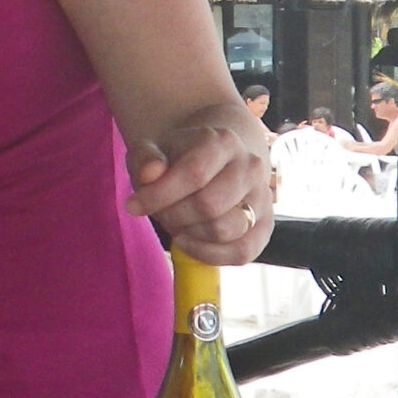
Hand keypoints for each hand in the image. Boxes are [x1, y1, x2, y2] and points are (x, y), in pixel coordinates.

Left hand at [126, 122, 272, 263]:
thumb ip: (145, 158)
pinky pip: (242, 252)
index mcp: (224, 142)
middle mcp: (251, 167)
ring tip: (177, 223)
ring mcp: (262, 198)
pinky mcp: (264, 226)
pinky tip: (188, 243)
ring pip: (224, 230)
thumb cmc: (178, 158)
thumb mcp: (154, 149)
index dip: (159, 195)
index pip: (194, 173)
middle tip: (161, 213)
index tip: (132, 205)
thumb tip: (151, 173)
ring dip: (190, 234)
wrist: (217, 160)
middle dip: (174, 216)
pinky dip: (209, 255)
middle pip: (209, 205)